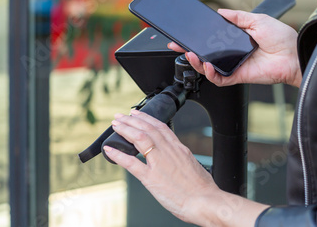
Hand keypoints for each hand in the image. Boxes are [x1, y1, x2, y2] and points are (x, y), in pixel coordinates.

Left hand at [104, 110, 267, 225]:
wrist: (206, 201)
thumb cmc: (203, 189)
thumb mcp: (193, 166)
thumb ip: (181, 160)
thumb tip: (175, 160)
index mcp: (179, 149)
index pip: (161, 127)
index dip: (147, 119)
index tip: (138, 114)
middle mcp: (169, 152)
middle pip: (148, 129)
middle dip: (132, 120)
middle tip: (121, 116)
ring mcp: (160, 163)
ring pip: (140, 139)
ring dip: (126, 130)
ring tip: (116, 125)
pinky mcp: (152, 178)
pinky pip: (131, 163)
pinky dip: (119, 155)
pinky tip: (110, 150)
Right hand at [168, 9, 301, 86]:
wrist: (293, 54)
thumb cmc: (281, 37)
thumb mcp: (257, 19)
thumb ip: (237, 16)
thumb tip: (220, 11)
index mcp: (237, 38)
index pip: (212, 38)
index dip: (198, 36)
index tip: (185, 32)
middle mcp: (233, 52)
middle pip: (206, 53)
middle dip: (189, 49)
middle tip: (176, 44)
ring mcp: (235, 65)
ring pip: (209, 67)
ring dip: (196, 61)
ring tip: (190, 54)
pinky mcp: (238, 76)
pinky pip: (219, 78)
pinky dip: (210, 73)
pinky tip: (206, 64)